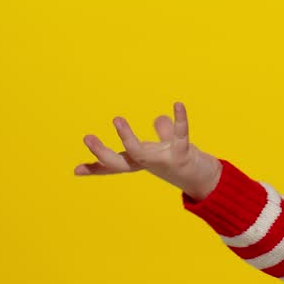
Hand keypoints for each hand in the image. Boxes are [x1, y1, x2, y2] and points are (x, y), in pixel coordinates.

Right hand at [73, 101, 222, 200]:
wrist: (207, 179)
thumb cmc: (185, 164)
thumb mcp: (170, 147)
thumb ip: (163, 134)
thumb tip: (159, 119)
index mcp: (142, 161)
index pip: (115, 165)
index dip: (95, 168)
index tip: (75, 169)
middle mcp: (149, 164)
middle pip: (119, 163)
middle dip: (101, 153)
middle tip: (87, 137)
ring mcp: (164, 161)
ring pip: (139, 152)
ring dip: (127, 137)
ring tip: (116, 119)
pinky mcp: (182, 155)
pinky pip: (179, 135)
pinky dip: (179, 119)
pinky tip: (178, 104)